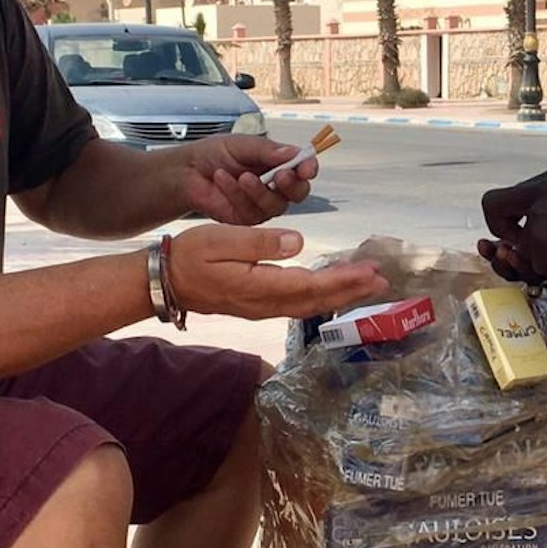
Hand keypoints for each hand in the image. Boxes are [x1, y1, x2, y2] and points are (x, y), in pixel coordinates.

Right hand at [168, 224, 388, 321]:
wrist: (164, 283)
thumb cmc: (188, 256)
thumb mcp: (220, 239)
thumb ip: (259, 243)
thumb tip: (298, 242)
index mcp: (258, 286)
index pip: (310, 285)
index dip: (343, 280)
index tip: (369, 271)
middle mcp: (265, 304)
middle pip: (317, 301)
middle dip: (352, 291)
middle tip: (382, 281)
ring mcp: (262, 309)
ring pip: (310, 306)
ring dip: (340, 295)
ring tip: (367, 285)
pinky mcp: (258, 306)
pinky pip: (298, 305)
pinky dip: (322, 296)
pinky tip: (333, 289)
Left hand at [178, 134, 316, 224]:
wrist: (186, 171)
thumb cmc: (213, 155)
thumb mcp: (241, 145)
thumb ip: (266, 150)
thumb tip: (292, 153)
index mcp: (278, 164)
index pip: (303, 169)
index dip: (308, 169)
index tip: (306, 167)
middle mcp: (275, 187)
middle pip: (298, 193)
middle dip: (291, 185)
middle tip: (280, 175)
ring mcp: (262, 205)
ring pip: (276, 206)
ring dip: (259, 190)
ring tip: (241, 176)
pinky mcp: (246, 220)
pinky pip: (251, 212)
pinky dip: (236, 195)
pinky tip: (222, 180)